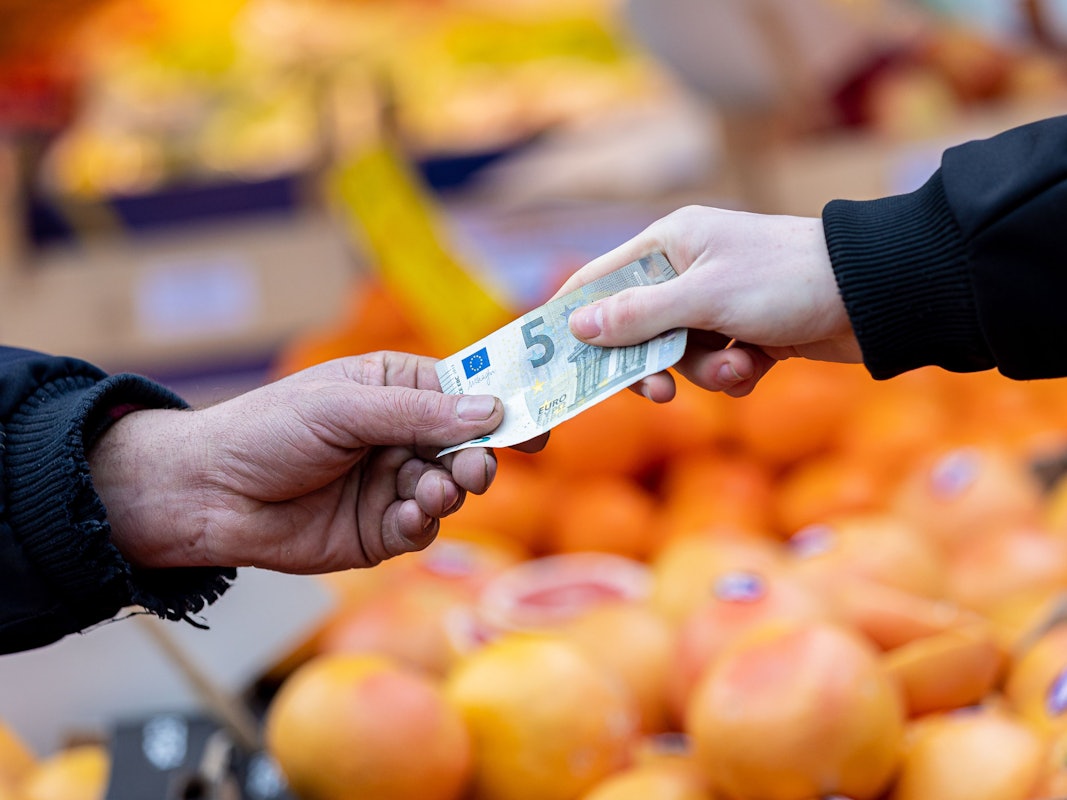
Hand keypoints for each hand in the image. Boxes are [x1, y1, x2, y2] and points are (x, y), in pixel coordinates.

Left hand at [89, 353, 529, 572]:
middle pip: (466, 444)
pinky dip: (424, 522)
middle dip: (477, 456)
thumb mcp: (344, 408)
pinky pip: (421, 528)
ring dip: (449, 490)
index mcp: (396, 388)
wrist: (208, 494)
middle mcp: (401, 435)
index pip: (465, 393)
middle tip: (477, 467)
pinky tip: (409, 514)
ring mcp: (393, 484)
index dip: (503, 406)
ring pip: (449, 489)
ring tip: (434, 491)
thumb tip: (493, 410)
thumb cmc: (269, 430)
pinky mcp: (379, 532)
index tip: (537, 424)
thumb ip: (419, 413)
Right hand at [554, 205, 860, 396]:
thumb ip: (638, 315)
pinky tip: (759, 367)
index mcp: (669, 244)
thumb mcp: (704, 297)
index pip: (599, 280)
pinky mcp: (747, 332)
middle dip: (653, 363)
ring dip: (708, 371)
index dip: (575, 318)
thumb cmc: (786, 280)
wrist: (876, 296)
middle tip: (660, 392)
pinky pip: (716, 366)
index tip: (554, 360)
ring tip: (742, 365)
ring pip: (680, 355)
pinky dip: (735, 374)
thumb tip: (576, 327)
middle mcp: (687, 270)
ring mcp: (717, 303)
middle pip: (636, 329)